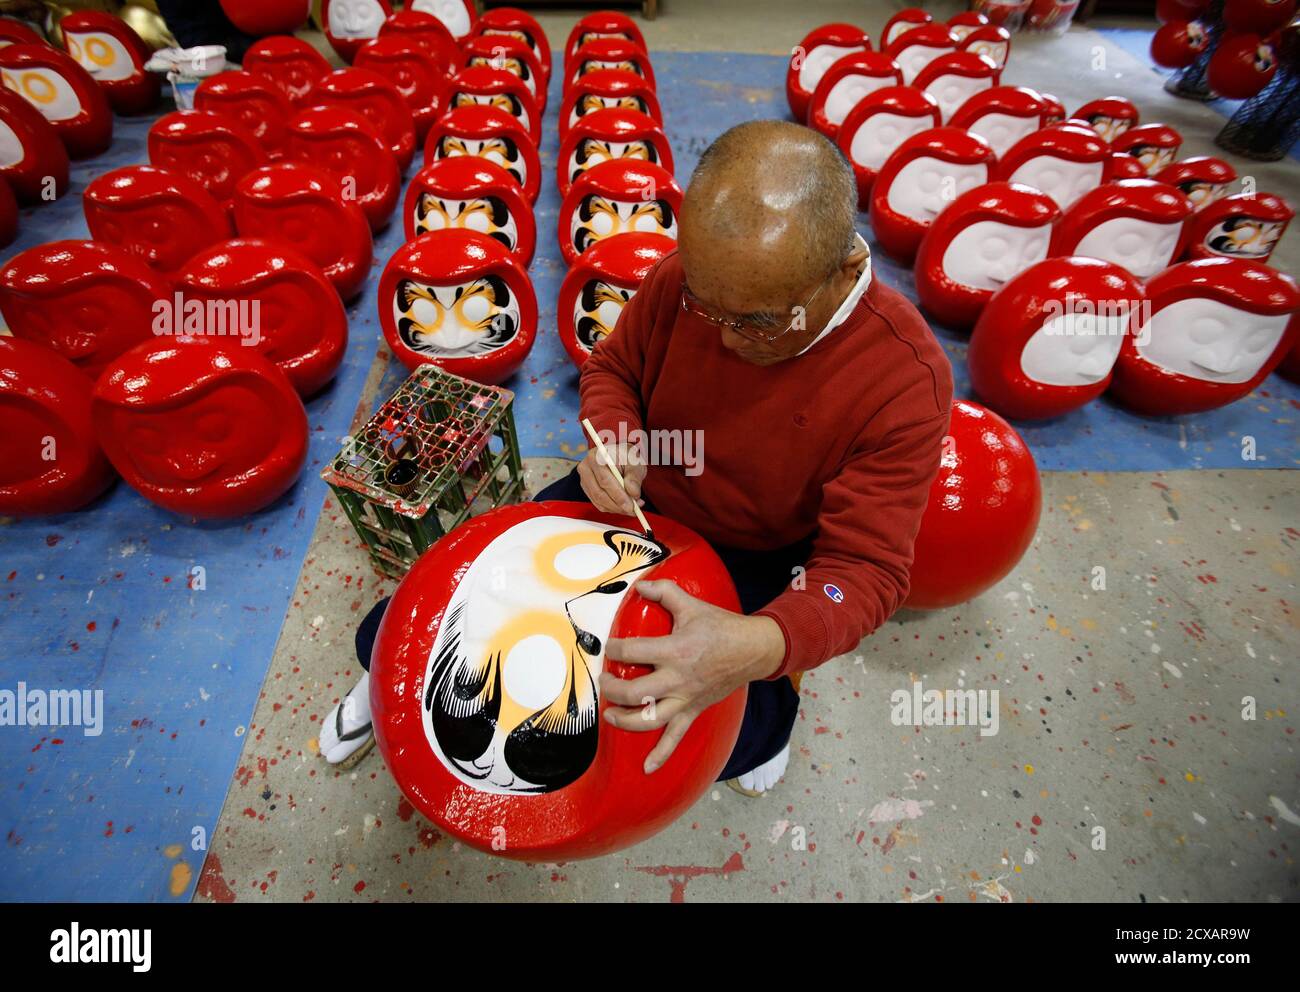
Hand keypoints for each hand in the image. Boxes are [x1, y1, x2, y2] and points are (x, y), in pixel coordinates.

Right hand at [577, 439, 647, 514]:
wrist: (619, 457)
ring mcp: (585, 479)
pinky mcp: (587, 489)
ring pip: (599, 501)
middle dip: (618, 505)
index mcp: (597, 456)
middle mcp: (586, 467)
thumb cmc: (626, 457)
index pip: (605, 480)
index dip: (618, 495)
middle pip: (599, 493)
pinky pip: (599, 504)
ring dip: (616, 508)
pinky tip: (623, 506)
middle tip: (633, 510)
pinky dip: (612, 508)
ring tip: (632, 507)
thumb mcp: (634, 462)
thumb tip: (633, 493)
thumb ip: (634, 476)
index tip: (631, 505)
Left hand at [600, 579, 786, 773]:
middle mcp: (677, 679)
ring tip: (611, 714)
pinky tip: (647, 768)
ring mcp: (685, 699)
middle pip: (634, 692)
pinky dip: (661, 755)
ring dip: (625, 719)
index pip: (632, 652)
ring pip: (649, 719)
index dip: (614, 648)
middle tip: (605, 682)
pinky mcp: (693, 711)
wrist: (753, 650)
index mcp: (675, 650)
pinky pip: (675, 737)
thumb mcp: (692, 605)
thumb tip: (641, 586)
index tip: (609, 646)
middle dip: (613, 688)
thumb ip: (665, 592)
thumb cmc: (722, 628)